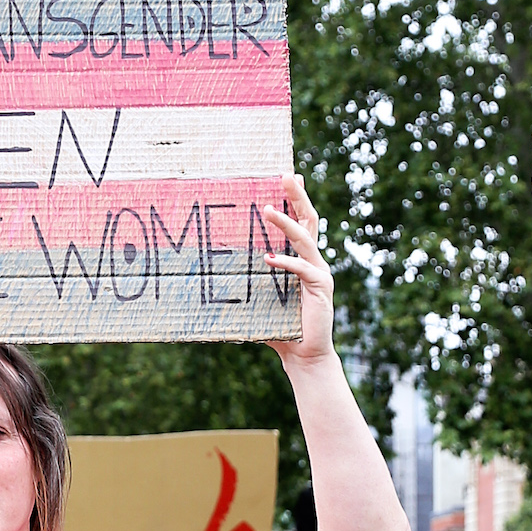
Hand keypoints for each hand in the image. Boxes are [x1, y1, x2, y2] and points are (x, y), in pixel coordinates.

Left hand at [260, 177, 334, 365]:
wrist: (302, 355)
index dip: (296, 199)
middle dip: (298, 197)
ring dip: (285, 224)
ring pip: (304, 240)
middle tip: (286, 175)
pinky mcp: (321, 289)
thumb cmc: (280, 327)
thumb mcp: (260, 298)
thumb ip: (248, 281)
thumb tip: (211, 273)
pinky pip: (303, 270)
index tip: (288, 176)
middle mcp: (315, 261)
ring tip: (266, 210)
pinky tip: (268, 260)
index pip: (302, 222)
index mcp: (303, 260)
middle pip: (309, 220)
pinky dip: (286, 264)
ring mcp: (320, 273)